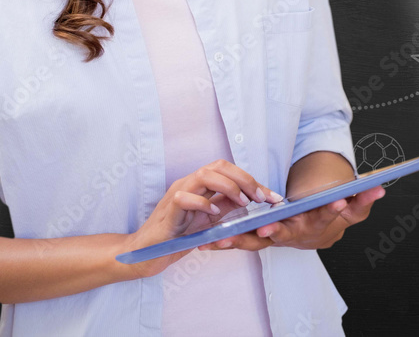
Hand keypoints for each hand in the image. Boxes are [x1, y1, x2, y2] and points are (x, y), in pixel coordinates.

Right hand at [114, 159, 281, 278]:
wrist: (146, 252)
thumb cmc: (176, 235)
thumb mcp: (208, 220)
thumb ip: (225, 207)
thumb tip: (250, 199)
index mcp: (199, 184)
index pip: (227, 170)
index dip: (251, 179)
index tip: (272, 196)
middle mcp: (188, 183)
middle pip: (218, 166)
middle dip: (245, 179)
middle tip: (261, 198)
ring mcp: (177, 194)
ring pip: (203, 175)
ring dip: (228, 187)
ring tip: (242, 203)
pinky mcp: (168, 211)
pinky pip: (185, 198)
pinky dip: (202, 203)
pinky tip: (213, 214)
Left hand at [197, 185, 384, 252]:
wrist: (315, 231)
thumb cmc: (330, 214)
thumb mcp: (350, 206)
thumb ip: (362, 199)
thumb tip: (380, 188)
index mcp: (323, 224)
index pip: (331, 216)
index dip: (338, 209)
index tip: (338, 201)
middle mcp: (301, 235)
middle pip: (291, 233)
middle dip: (280, 230)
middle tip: (268, 227)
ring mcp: (281, 239)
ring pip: (261, 242)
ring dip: (243, 240)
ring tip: (226, 237)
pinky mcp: (263, 238)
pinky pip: (244, 241)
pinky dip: (227, 243)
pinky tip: (208, 243)